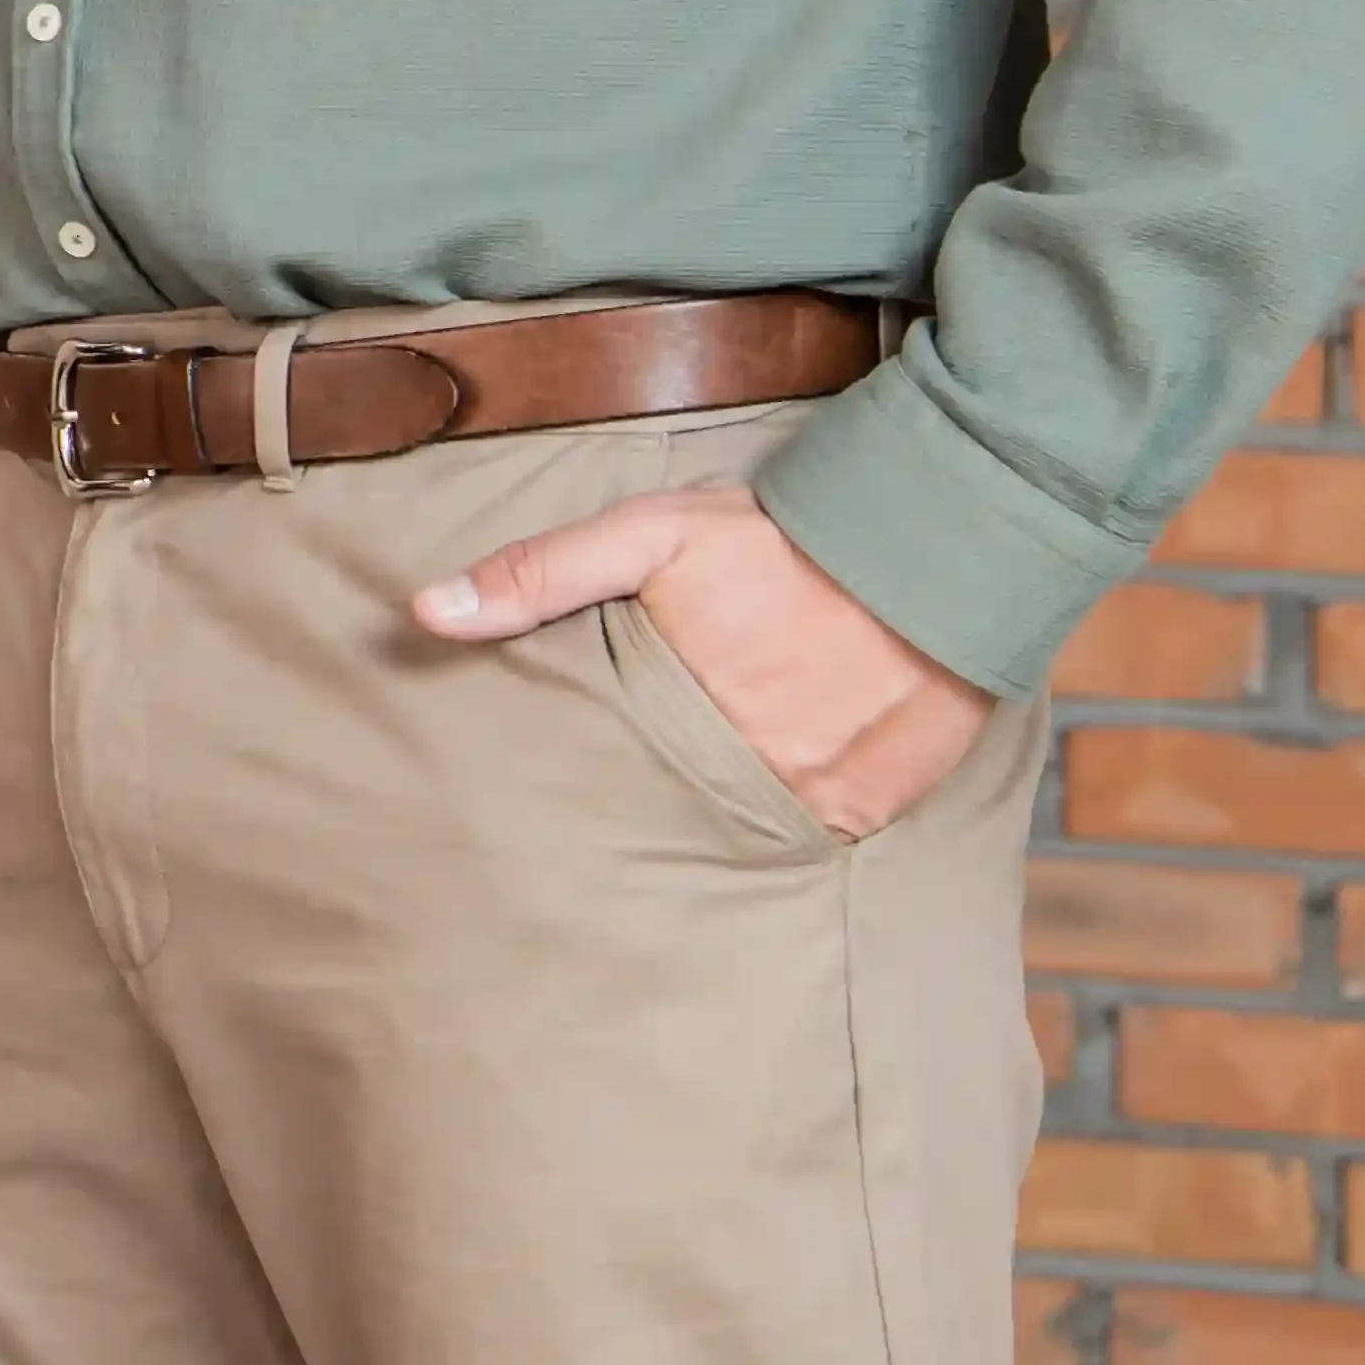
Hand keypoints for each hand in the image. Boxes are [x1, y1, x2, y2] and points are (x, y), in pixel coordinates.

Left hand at [416, 482, 988, 834]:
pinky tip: (801, 762)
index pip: (608, 784)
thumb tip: (424, 613)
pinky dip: (809, 802)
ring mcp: (820, 802)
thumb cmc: (783, 541)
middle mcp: (750, 779)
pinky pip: (826, 826)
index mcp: (684, 721)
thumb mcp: (651, 537)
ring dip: (737, 801)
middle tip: (663, 772)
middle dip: (664, 800)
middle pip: (679, 814)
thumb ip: (540, 575)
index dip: (588, 784)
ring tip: (737, 761)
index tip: (566, 787)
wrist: (940, 549)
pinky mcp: (880, 808)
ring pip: (751, 826)